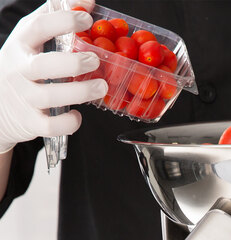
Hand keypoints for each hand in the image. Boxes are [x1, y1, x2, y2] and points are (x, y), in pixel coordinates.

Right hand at [0, 2, 106, 152]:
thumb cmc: (23, 68)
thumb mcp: (31, 40)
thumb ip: (55, 18)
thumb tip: (87, 1)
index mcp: (21, 45)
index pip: (38, 28)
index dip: (63, 21)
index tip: (86, 18)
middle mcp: (20, 70)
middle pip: (43, 65)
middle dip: (72, 63)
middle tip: (95, 60)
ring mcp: (25, 98)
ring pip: (50, 96)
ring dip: (80, 92)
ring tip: (101, 87)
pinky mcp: (31, 122)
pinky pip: (51, 126)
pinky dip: (68, 122)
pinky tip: (78, 114)